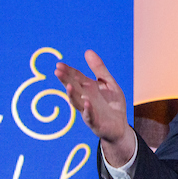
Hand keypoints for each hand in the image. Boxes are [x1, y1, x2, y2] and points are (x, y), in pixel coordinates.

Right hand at [55, 50, 135, 165]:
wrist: (120, 127)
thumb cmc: (112, 105)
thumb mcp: (108, 83)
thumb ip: (99, 69)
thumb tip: (87, 51)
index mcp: (88, 89)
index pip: (76, 78)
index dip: (68, 71)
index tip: (59, 64)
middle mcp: (85, 99)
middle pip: (74, 88)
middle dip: (66, 80)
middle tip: (57, 71)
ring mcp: (89, 112)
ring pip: (78, 103)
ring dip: (72, 95)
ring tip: (68, 86)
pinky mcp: (96, 123)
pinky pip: (90, 117)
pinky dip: (88, 110)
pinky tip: (86, 102)